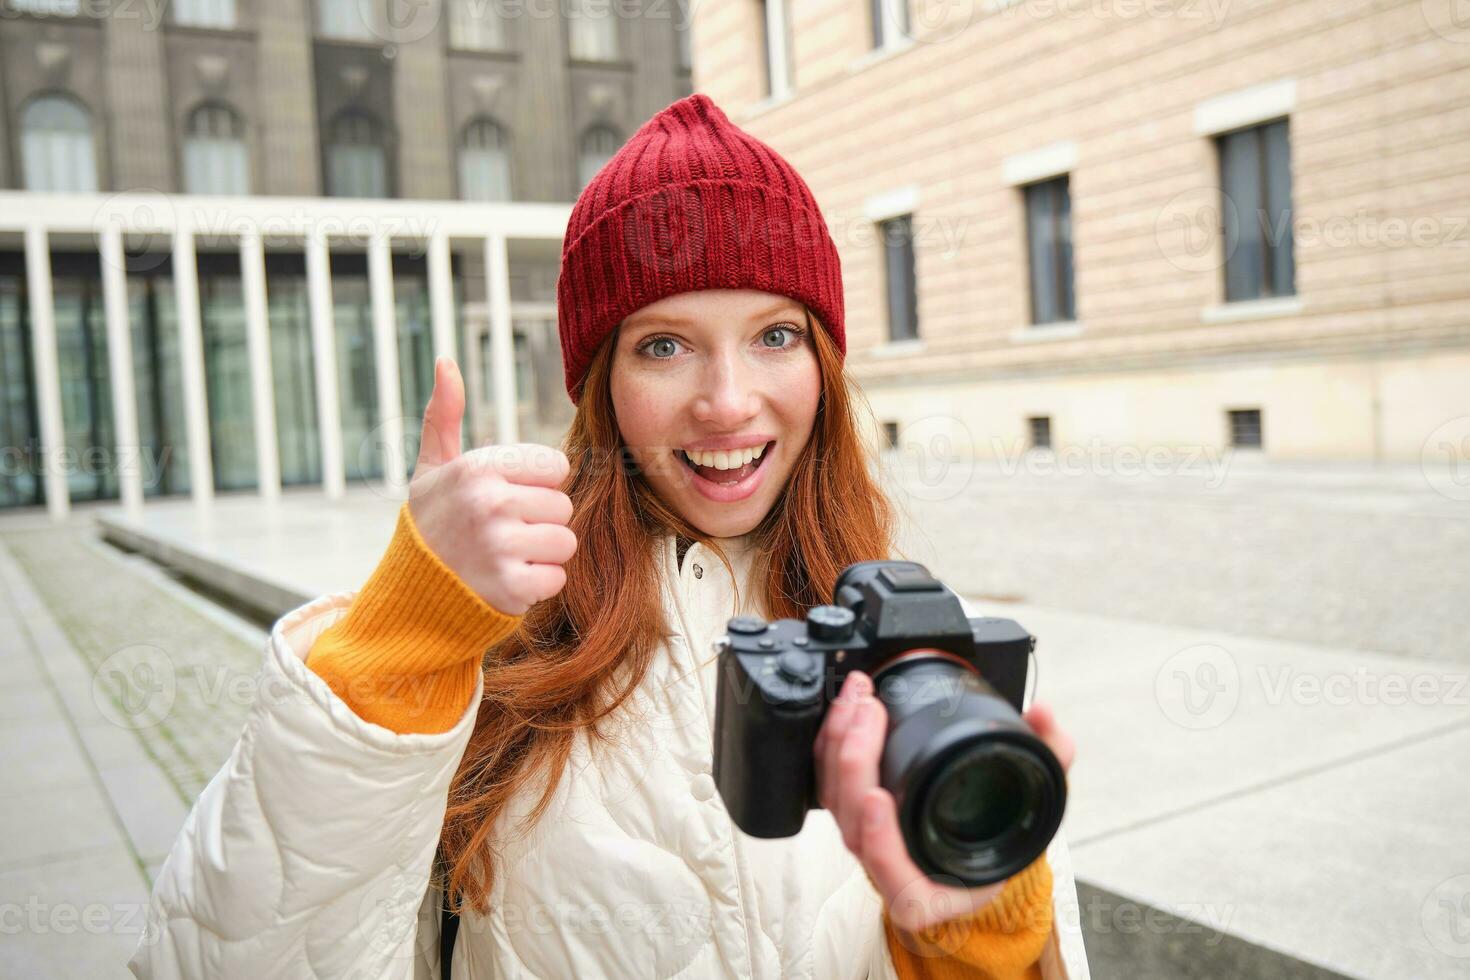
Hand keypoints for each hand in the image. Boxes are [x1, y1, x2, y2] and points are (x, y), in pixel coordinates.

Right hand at [407, 357, 576, 615]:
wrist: (409, 591)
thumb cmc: (431, 522)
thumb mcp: (432, 467)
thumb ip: (445, 414)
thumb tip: (445, 361)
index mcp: (477, 468)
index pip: (556, 467)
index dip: (537, 485)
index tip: (506, 498)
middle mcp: (489, 503)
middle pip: (563, 505)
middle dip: (540, 521)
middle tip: (504, 532)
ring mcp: (500, 547)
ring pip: (566, 542)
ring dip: (542, 554)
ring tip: (507, 555)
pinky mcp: (511, 588)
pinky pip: (556, 578)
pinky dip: (536, 585)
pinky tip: (506, 580)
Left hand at [813, 670, 1074, 934]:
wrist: (984, 836)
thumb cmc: (1008, 829)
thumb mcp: (1040, 798)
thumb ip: (1051, 756)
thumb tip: (1044, 714)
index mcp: (936, 889)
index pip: (896, 877)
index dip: (879, 842)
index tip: (877, 798)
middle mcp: (894, 871)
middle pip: (852, 828)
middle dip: (854, 763)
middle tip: (869, 714)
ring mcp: (868, 843)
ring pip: (835, 803)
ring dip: (838, 746)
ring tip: (858, 700)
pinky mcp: (853, 814)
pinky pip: (828, 785)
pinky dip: (831, 744)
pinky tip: (846, 708)